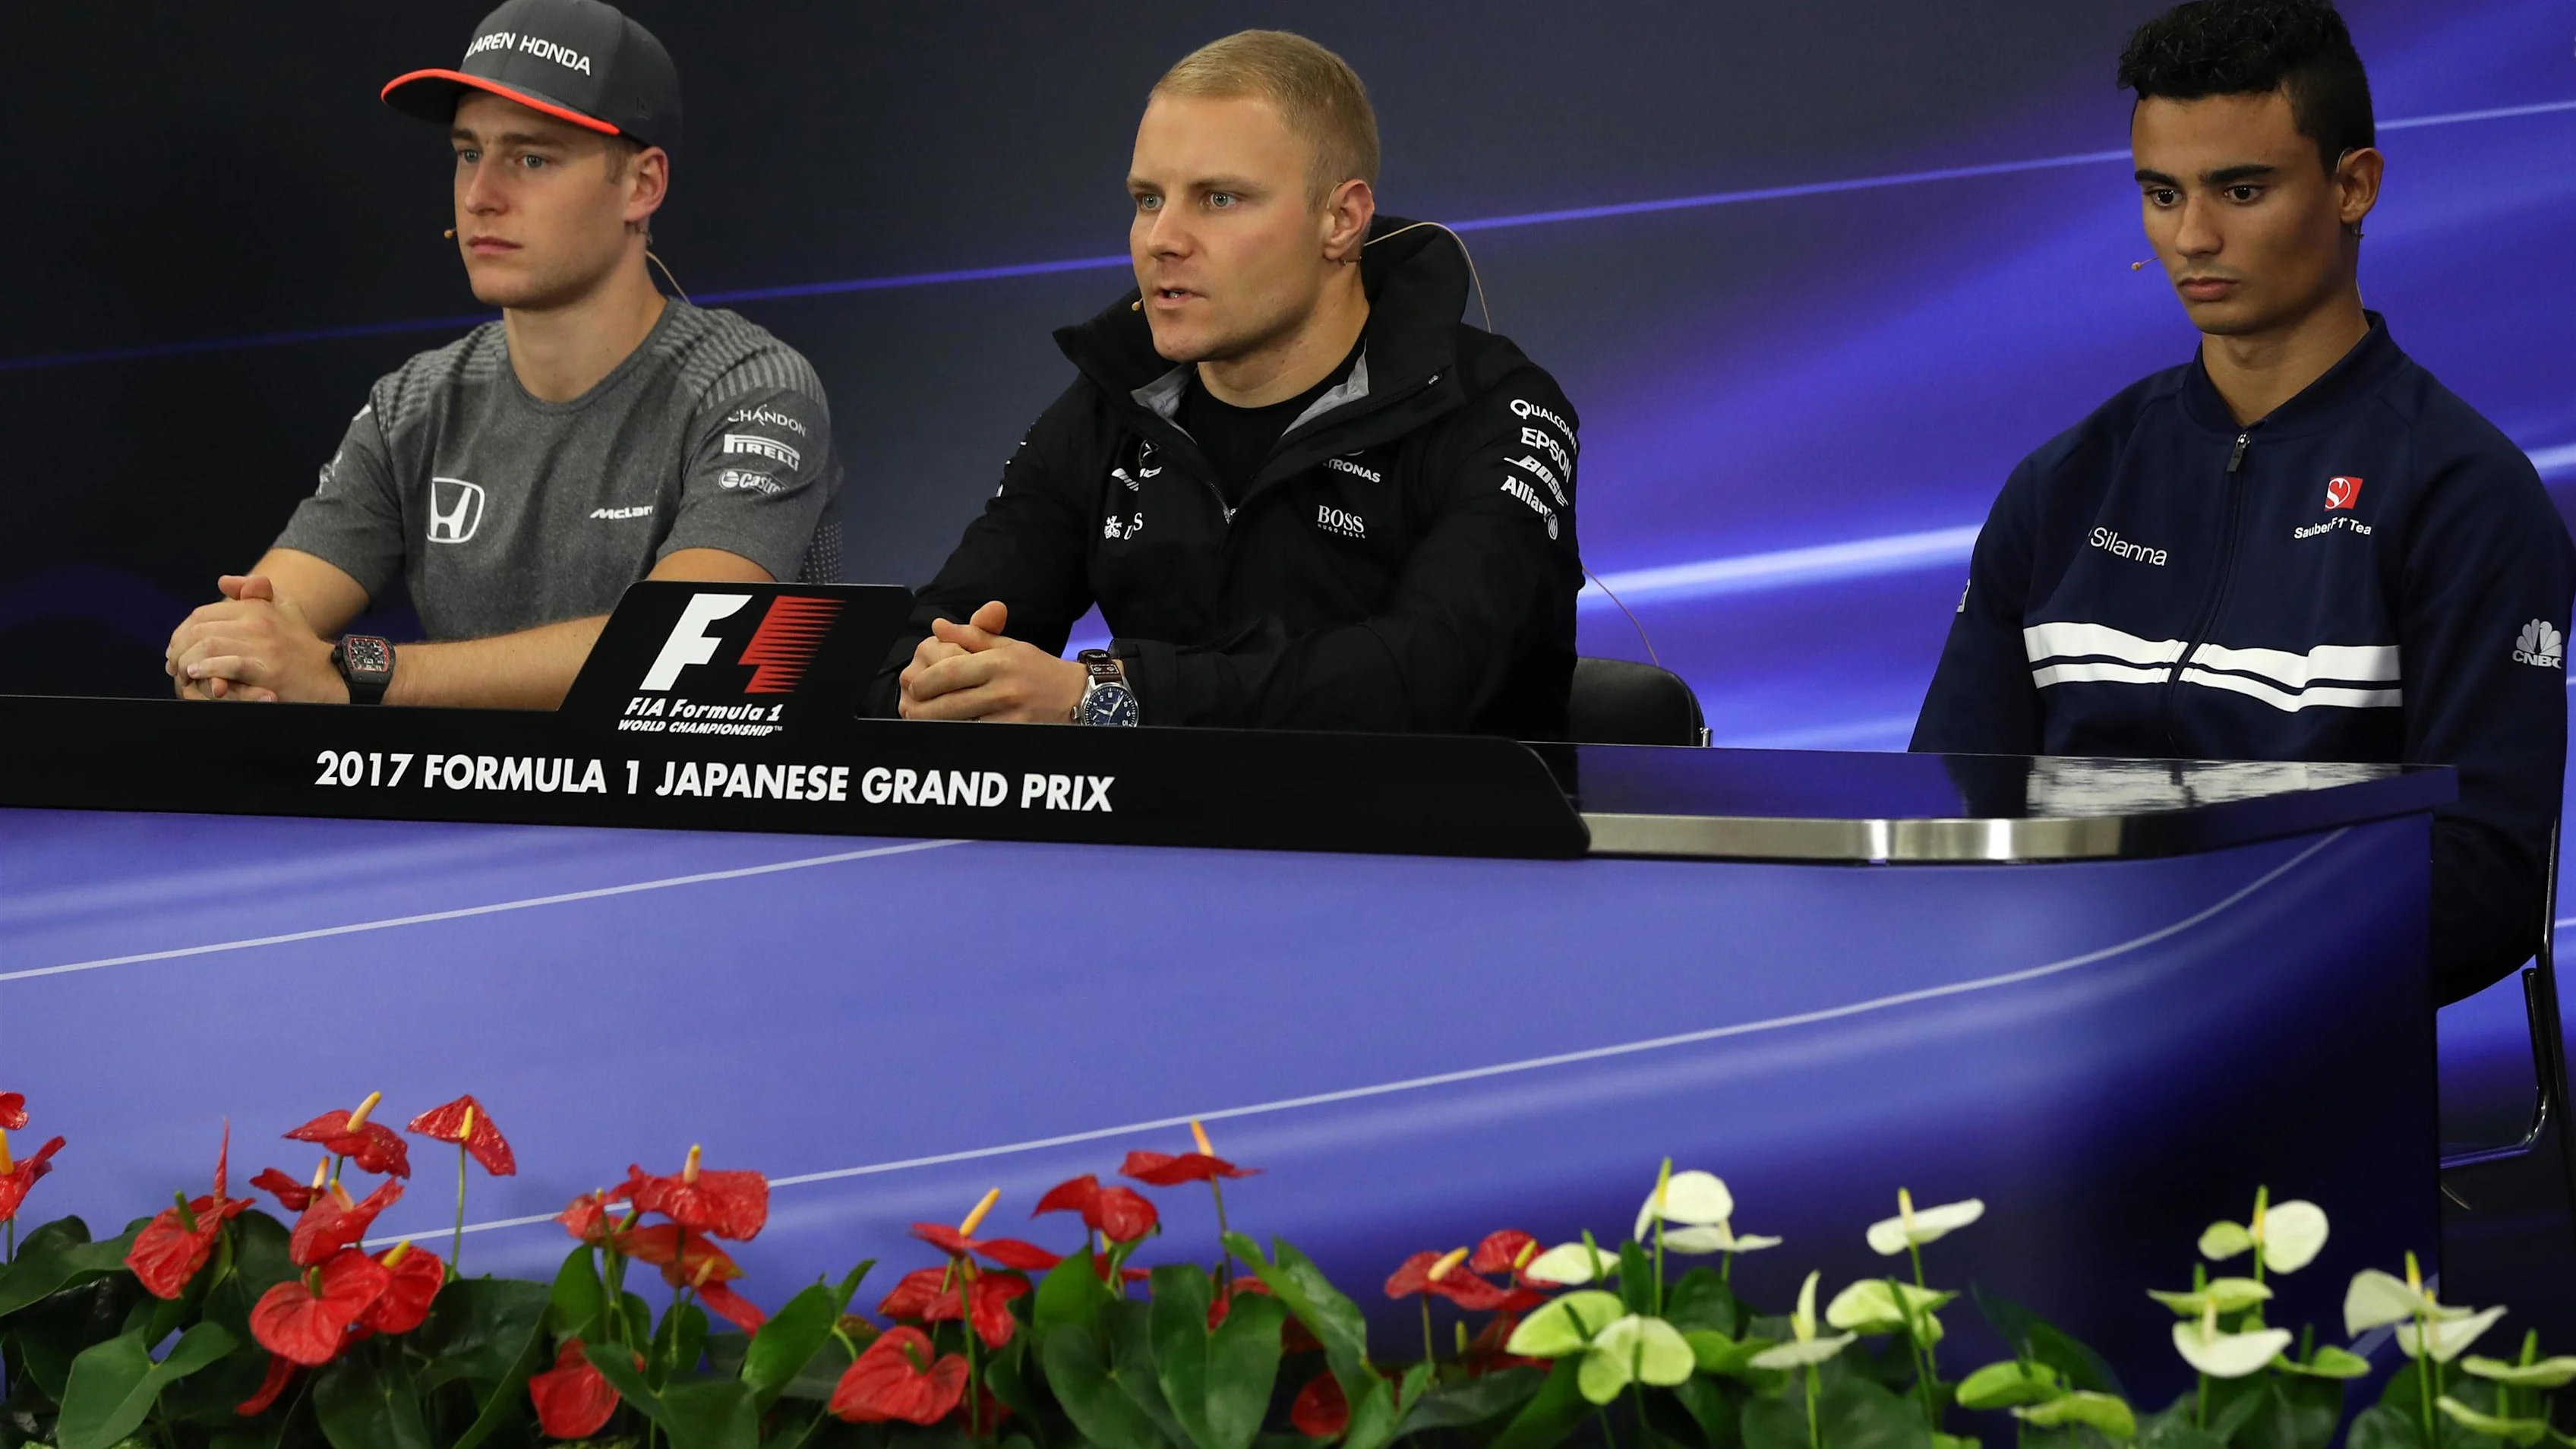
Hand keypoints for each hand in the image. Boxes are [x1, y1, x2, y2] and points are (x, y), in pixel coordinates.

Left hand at [165, 574, 345, 703]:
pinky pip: (230, 666)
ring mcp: (264, 648)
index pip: (202, 614)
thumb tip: (222, 581)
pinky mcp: (269, 672)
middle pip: (201, 630)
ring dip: (188, 660)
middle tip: (172, 664)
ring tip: (182, 672)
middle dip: (179, 648)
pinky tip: (197, 674)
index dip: (182, 631)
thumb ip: (256, 590)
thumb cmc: (301, 643)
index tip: (176, 648)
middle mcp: (259, 623)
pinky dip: (208, 669)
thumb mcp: (285, 608)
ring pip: (210, 647)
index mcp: (256, 608)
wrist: (330, 675)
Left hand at [898, 600, 1087, 722]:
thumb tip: (938, 626)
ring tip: (924, 719)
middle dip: (922, 708)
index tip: (913, 686)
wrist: (1078, 696)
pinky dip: (959, 732)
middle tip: (910, 708)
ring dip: (935, 724)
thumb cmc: (1038, 669)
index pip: (948, 673)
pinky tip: (950, 728)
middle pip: (947, 704)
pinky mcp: (1015, 733)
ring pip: (958, 724)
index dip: (923, 682)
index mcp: (998, 662)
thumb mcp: (1008, 646)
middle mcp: (1003, 689)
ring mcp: (1009, 715)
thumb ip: (971, 636)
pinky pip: (976, 735)